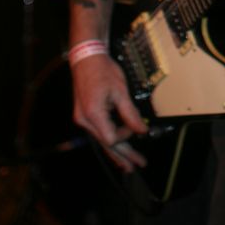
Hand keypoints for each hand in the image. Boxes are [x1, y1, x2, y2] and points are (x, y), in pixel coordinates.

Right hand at [70, 52, 148, 172]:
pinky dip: (108, 140)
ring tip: (128, 165)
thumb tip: (142, 130)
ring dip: (116, 152)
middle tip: (137, 164)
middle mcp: (85, 120)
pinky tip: (117, 149)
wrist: (87, 59)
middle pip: (106, 144)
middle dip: (123, 155)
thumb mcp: (120, 91)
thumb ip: (130, 113)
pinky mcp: (84, 116)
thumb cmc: (102, 71)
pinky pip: (98, 132)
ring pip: (102, 140)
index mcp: (93, 114)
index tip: (136, 127)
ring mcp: (83, 119)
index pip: (112, 138)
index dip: (125, 136)